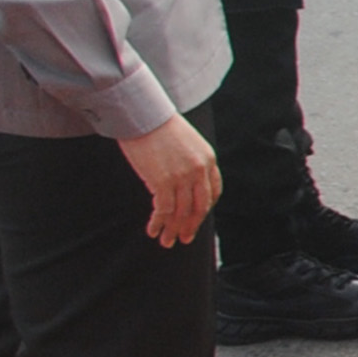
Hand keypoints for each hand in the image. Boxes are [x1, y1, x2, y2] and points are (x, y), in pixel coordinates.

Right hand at [119, 110, 218, 248]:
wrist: (144, 115)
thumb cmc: (159, 126)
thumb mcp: (187, 143)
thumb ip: (191, 162)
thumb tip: (184, 182)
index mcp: (209, 160)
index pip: (213, 192)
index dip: (205, 209)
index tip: (196, 220)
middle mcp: (199, 170)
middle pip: (199, 207)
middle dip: (191, 225)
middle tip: (183, 239)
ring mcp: (182, 177)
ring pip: (181, 212)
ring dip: (172, 229)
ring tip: (166, 241)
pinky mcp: (162, 181)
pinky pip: (163, 210)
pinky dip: (158, 223)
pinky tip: (152, 231)